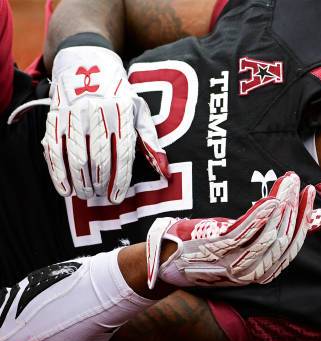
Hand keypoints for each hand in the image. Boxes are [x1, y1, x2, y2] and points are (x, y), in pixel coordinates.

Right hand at [41, 46, 168, 202]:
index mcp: (122, 114)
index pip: (123, 153)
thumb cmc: (119, 94)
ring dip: (80, 181)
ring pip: (76, 156)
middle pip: (99, 158)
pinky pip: (55, 149)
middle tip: (100, 196)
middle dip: (99, 183)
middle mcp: (98, 114)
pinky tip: (64, 188)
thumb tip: (165, 171)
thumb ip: (150, 142)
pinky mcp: (55, 116)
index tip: (116, 197)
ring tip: (86, 194)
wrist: (86, 62)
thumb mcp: (139, 111)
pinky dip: (58, 172)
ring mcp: (74, 115)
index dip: (119, 179)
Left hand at [146, 172, 320, 287]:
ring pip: (268, 235)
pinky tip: (271, 199)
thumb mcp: (247, 243)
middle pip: (283, 239)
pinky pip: (245, 232)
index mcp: (261, 273)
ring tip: (288, 182)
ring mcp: (233, 262)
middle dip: (295, 209)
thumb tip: (312, 218)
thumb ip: (276, 232)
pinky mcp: (217, 251)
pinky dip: (261, 215)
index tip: (310, 194)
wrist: (168, 260)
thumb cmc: (209, 249)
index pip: (292, 246)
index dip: (305, 219)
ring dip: (281, 206)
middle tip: (298, 182)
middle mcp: (250, 272)